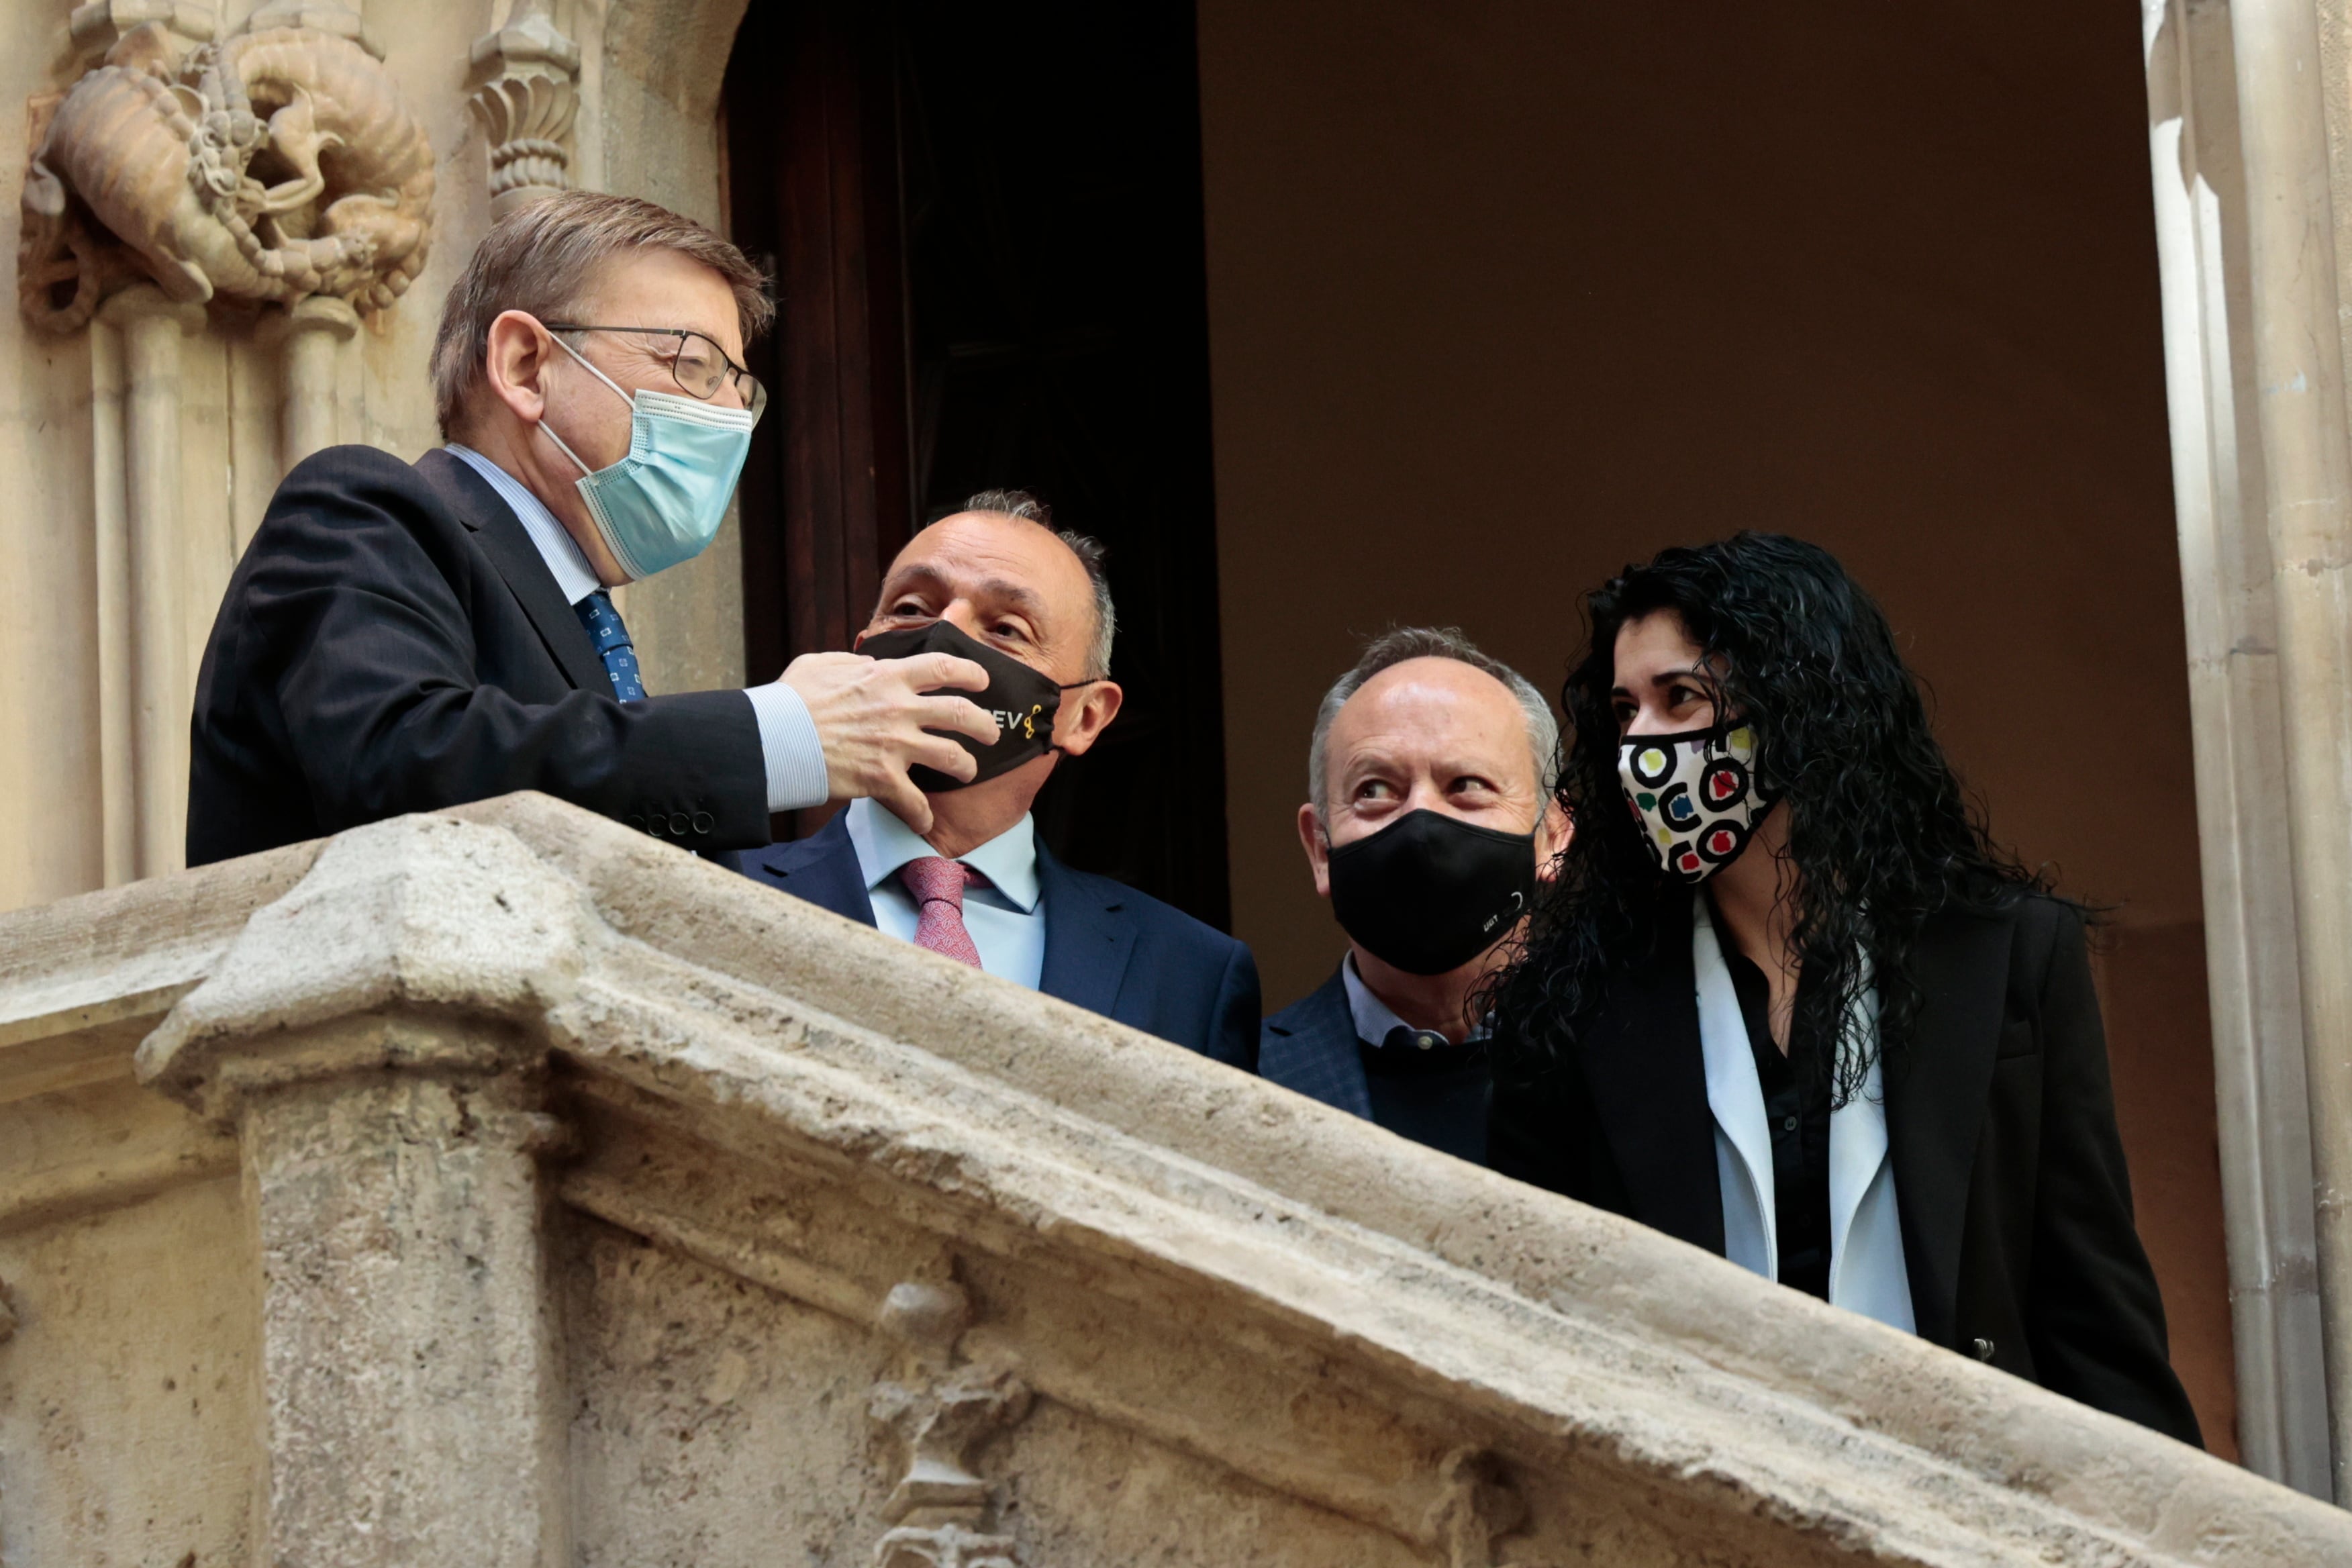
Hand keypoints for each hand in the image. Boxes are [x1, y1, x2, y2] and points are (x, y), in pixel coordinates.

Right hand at [779, 651, 996, 833]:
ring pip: (952, 757)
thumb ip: (853, 663)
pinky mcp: (882, 779)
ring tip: (968, 771)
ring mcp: (894, 745)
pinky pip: (915, 802)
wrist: (775, 738)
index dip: (970, 672)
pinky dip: (922, 815)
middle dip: (984, 724)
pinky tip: (924, 821)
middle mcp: (899, 709)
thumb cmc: (792, 700)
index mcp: (887, 677)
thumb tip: (867, 664)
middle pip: (961, 714)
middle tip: (991, 732)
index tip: (982, 680)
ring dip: (966, 767)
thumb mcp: (823, 665)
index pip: (943, 667)